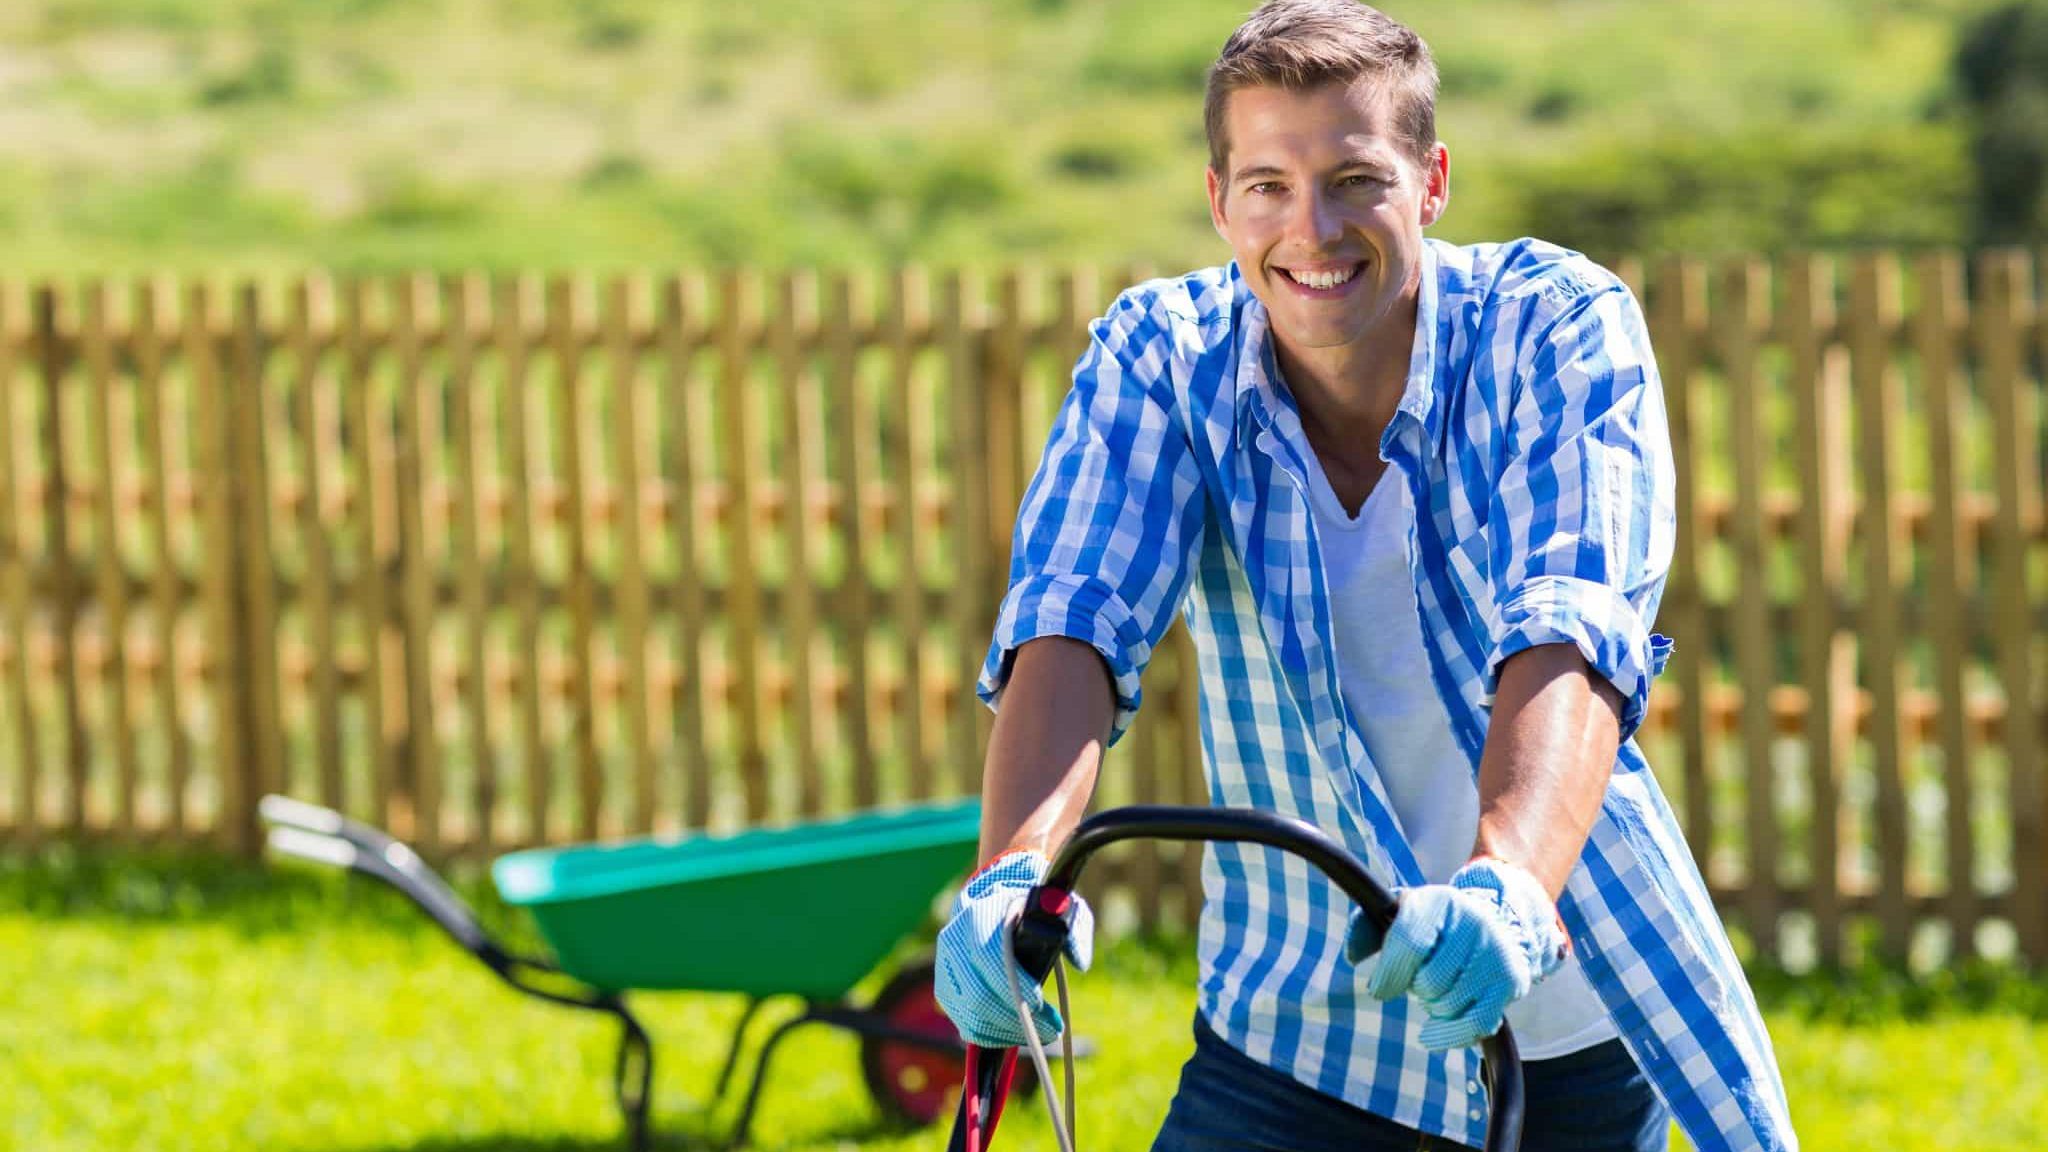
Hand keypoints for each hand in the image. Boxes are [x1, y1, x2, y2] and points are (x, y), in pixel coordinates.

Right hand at [935, 850, 1094, 1047]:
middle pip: (977, 994)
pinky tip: (1019, 1033)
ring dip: (1008, 1032)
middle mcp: (954, 939)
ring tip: (1042, 1032)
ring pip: (970, 1015)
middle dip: (1017, 1018)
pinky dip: (993, 1035)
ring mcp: (946, 966)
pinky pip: (965, 1024)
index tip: (1041, 1002)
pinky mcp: (947, 988)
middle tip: (1052, 1029)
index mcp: (979, 912)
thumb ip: (1074, 929)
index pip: (988, 955)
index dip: (1014, 984)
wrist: (997, 894)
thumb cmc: (1034, 901)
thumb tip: (1080, 962)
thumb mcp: (1060, 903)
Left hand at [1345, 857, 1568, 1050]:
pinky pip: (1476, 1026)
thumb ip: (1365, 930)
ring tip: (1439, 990)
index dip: (1390, 974)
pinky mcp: (1510, 983)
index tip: (1381, 989)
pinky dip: (1450, 1035)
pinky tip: (1435, 1032)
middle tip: (1421, 979)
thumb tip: (1352, 957)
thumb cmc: (1433, 926)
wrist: (1492, 924)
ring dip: (1433, 1007)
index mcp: (1439, 900)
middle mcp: (1474, 923)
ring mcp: (1496, 954)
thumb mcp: (1397, 915)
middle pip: (1429, 981)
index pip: (1410, 943)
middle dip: (1416, 988)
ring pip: (1449, 1005)